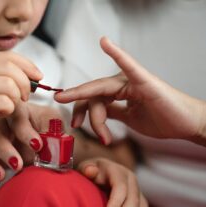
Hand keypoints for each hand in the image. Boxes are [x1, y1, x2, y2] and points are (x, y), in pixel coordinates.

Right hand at [0, 51, 42, 147]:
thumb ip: (1, 76)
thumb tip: (32, 75)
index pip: (9, 56)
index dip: (28, 65)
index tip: (38, 77)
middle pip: (11, 68)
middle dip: (25, 83)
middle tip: (25, 97)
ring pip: (9, 85)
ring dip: (16, 98)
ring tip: (10, 106)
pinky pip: (3, 102)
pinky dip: (9, 109)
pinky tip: (0, 113)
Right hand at [0, 102, 62, 182]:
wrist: (45, 147)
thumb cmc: (50, 131)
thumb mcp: (55, 127)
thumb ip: (54, 131)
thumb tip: (54, 141)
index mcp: (21, 113)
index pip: (16, 114)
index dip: (24, 130)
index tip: (37, 145)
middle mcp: (4, 124)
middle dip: (6, 151)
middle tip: (18, 164)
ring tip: (1, 176)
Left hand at [55, 37, 205, 145]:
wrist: (187, 125)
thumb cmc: (163, 119)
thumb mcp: (129, 118)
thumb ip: (113, 111)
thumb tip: (97, 109)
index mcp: (118, 90)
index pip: (92, 96)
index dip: (81, 109)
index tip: (74, 124)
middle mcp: (122, 82)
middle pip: (92, 93)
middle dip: (80, 109)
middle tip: (75, 124)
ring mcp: (132, 79)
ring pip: (101, 90)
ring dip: (96, 115)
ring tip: (104, 136)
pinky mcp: (144, 80)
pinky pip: (128, 67)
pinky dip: (117, 55)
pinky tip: (105, 43)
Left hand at [78, 158, 147, 206]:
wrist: (101, 171)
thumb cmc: (90, 171)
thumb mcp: (85, 167)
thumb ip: (86, 169)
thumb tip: (91, 171)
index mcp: (117, 171)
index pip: (120, 189)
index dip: (114, 204)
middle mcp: (131, 179)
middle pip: (132, 201)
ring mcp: (137, 190)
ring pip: (140, 206)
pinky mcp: (140, 200)